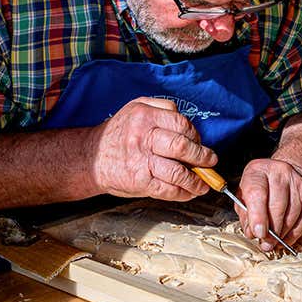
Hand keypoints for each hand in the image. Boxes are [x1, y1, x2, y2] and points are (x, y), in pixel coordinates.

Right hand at [90, 97, 216, 200]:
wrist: (90, 158)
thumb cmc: (118, 134)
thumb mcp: (135, 108)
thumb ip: (162, 109)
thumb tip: (189, 126)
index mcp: (145, 116)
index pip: (181, 124)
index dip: (196, 136)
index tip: (200, 143)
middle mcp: (143, 137)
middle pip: (183, 147)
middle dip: (202, 157)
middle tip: (210, 162)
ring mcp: (141, 161)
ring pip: (178, 172)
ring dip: (197, 180)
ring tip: (204, 183)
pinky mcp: (139, 182)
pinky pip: (168, 189)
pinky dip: (183, 193)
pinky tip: (189, 192)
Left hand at [235, 158, 301, 250]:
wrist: (286, 173)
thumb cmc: (260, 187)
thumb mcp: (244, 195)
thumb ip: (245, 215)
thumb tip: (253, 233)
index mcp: (258, 171)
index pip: (257, 194)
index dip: (258, 217)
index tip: (258, 233)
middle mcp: (280, 173)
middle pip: (277, 206)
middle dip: (271, 229)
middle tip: (265, 242)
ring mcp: (297, 183)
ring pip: (292, 214)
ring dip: (282, 233)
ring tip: (273, 242)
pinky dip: (294, 233)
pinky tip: (284, 239)